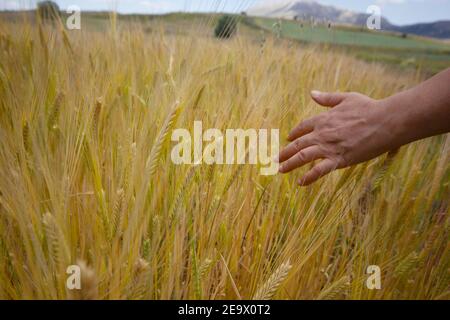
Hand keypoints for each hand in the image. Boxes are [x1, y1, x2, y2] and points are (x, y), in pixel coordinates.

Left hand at [278, 91, 396, 185]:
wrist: (385, 121)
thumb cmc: (369, 108)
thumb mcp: (346, 98)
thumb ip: (327, 98)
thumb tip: (312, 93)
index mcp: (323, 119)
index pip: (302, 127)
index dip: (294, 133)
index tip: (288, 138)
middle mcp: (322, 133)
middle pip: (297, 144)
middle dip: (284, 152)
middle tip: (275, 159)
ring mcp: (329, 147)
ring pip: (303, 157)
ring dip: (289, 164)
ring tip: (280, 170)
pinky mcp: (339, 159)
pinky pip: (319, 170)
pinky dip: (308, 177)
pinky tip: (300, 183)